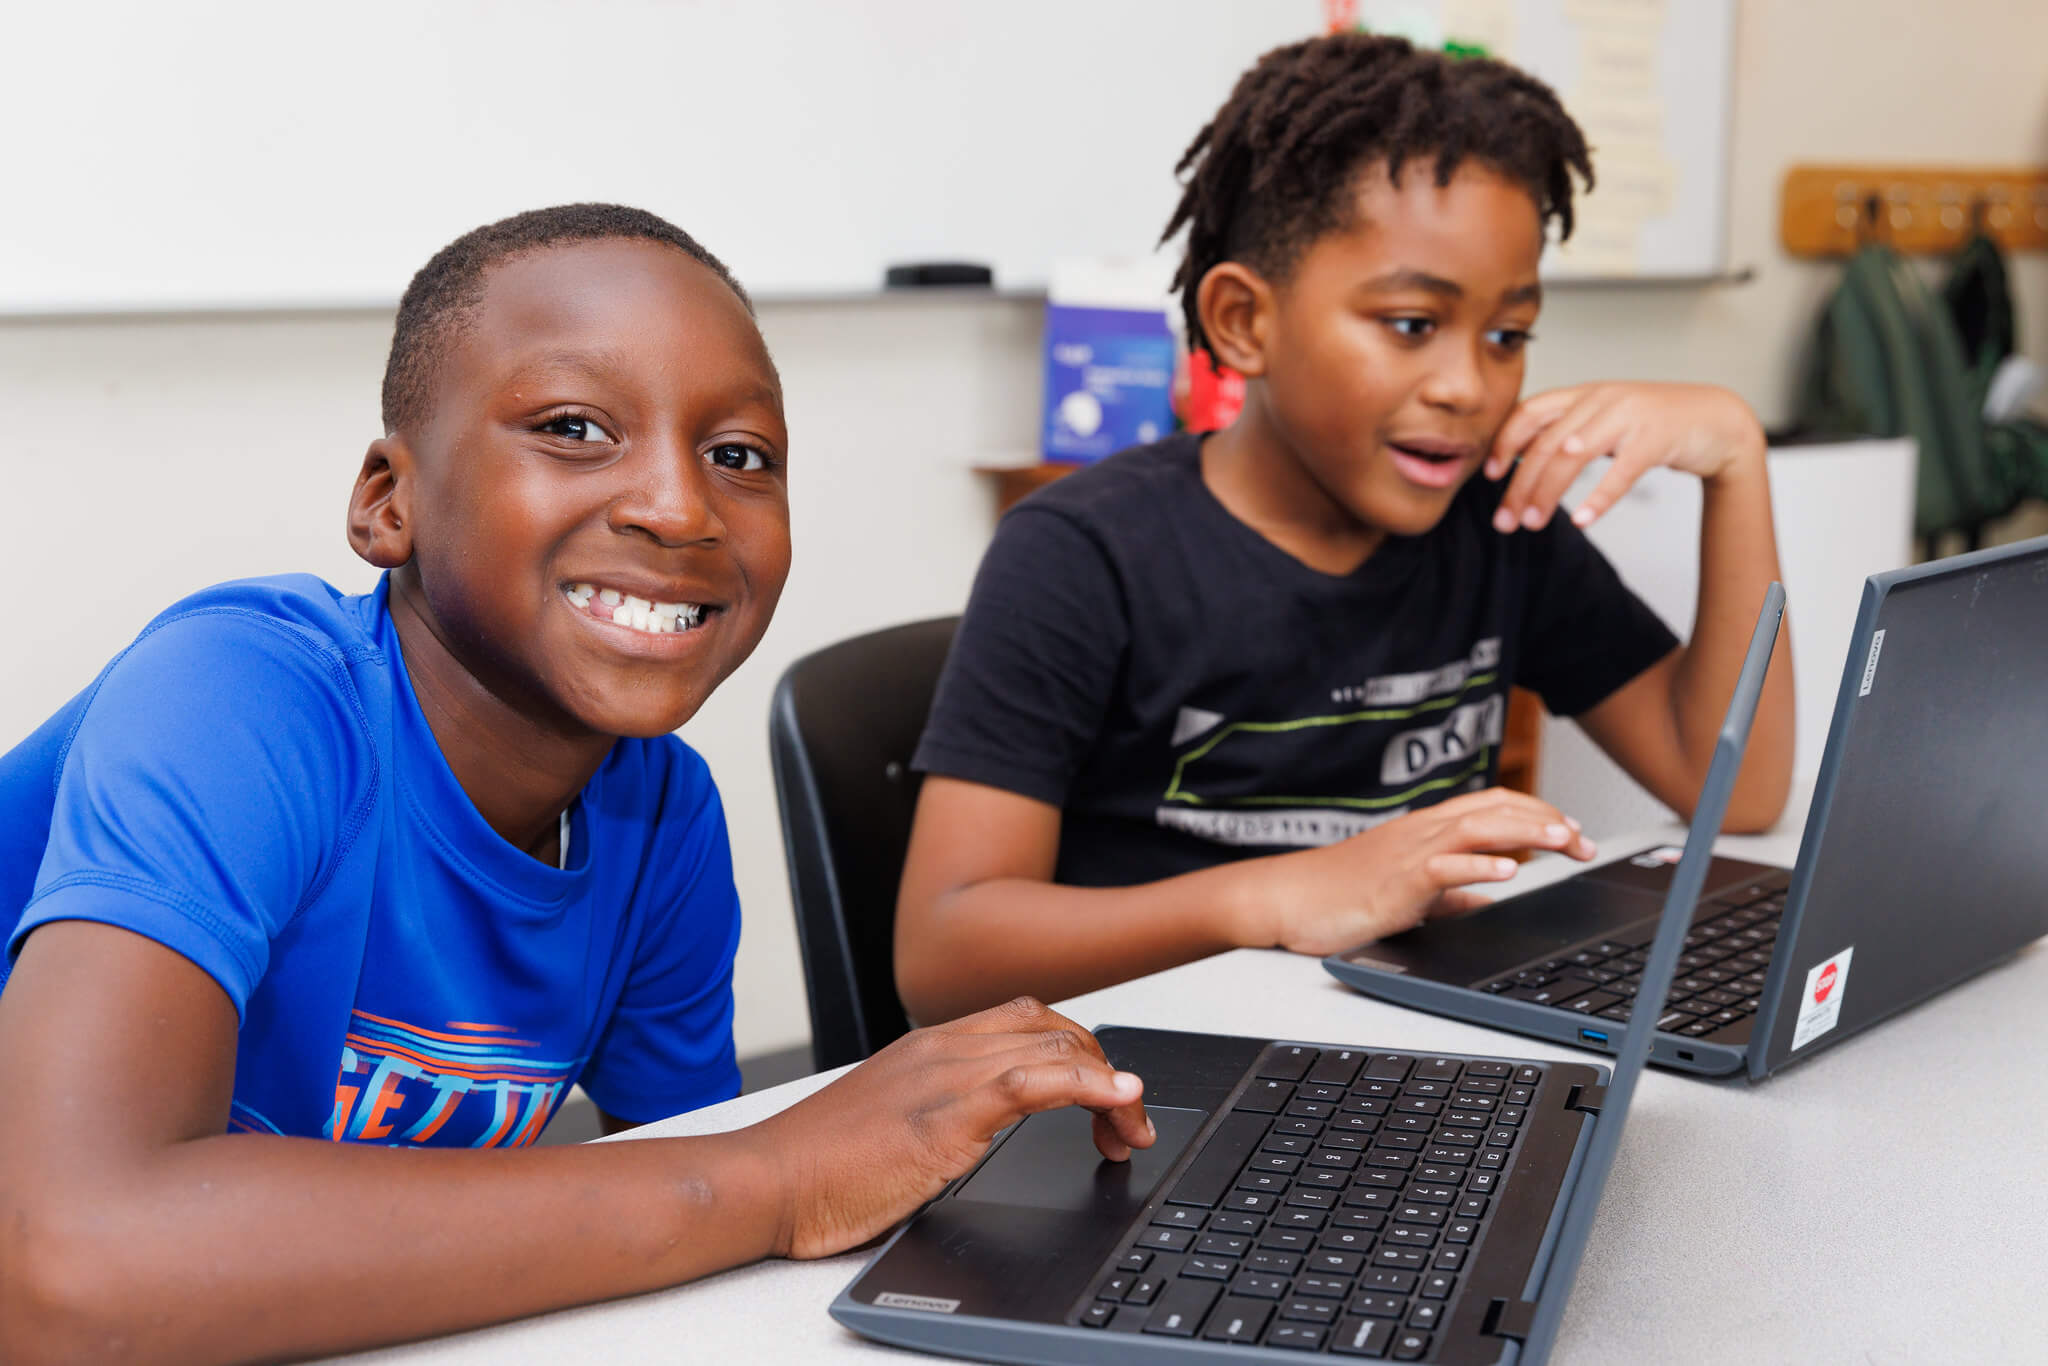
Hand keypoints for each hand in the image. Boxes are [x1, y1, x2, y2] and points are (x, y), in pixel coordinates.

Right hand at [749, 998, 1153, 1259]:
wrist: (766, 1181)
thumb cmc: (818, 1168)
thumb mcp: (893, 1127)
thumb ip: (938, 1115)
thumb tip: (979, 1137)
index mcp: (930, 1047)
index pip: (1026, 1021)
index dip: (1078, 1053)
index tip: (1102, 1100)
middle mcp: (942, 1047)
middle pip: (1051, 1026)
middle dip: (1105, 1070)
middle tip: (1124, 1128)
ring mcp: (946, 1073)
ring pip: (1055, 1044)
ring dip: (1111, 1086)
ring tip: (1129, 1132)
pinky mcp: (948, 1111)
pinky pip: (1034, 1081)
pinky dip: (1089, 1085)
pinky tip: (1120, 1101)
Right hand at [1253, 787, 1597, 955]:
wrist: (1287, 899)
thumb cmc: (1340, 895)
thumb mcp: (1408, 892)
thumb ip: (1449, 892)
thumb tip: (1485, 898)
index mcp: (1427, 830)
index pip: (1494, 806)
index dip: (1539, 813)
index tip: (1574, 832)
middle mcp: (1422, 831)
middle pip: (1496, 810)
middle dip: (1548, 822)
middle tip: (1585, 842)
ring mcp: (1409, 851)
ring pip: (1478, 827)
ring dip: (1527, 832)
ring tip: (1564, 842)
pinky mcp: (1396, 879)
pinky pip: (1444, 866)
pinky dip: (1479, 866)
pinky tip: (1509, 872)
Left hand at [1484, 382, 1765, 532]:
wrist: (1718, 419)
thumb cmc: (1656, 423)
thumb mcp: (1606, 420)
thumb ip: (1569, 432)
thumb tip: (1524, 461)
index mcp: (1585, 394)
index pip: (1530, 412)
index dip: (1506, 443)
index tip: (1489, 476)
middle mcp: (1602, 400)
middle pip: (1546, 443)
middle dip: (1520, 485)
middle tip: (1504, 520)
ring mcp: (1629, 417)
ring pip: (1573, 455)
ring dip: (1548, 493)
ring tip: (1533, 523)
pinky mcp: (1657, 438)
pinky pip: (1621, 471)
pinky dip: (1599, 498)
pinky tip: (1583, 521)